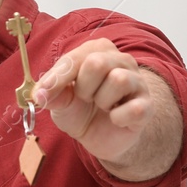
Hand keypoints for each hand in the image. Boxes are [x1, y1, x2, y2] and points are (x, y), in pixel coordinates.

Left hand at [32, 39, 166, 171]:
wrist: (101, 136)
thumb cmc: (81, 110)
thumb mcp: (61, 101)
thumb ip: (52, 94)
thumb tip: (39, 94)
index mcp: (98, 51)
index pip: (75, 57)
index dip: (56, 78)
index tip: (42, 95)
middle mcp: (121, 60)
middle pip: (97, 63)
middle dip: (83, 87)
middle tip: (85, 98)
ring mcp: (137, 81)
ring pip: (118, 80)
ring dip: (102, 100)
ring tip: (102, 106)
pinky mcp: (147, 105)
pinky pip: (134, 108)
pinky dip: (118, 118)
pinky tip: (115, 119)